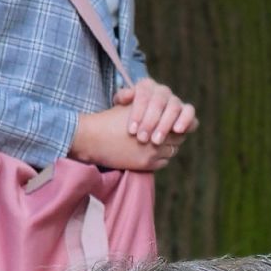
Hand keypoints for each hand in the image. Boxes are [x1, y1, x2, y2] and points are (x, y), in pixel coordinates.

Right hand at [68, 103, 183, 170]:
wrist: (93, 138)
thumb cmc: (111, 119)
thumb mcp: (132, 107)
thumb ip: (150, 107)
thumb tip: (168, 107)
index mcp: (154, 118)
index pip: (178, 123)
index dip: (176, 123)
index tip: (172, 123)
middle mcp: (156, 135)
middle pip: (178, 138)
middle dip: (174, 135)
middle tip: (167, 133)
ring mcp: (152, 151)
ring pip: (172, 151)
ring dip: (169, 147)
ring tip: (158, 142)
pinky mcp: (146, 164)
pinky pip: (164, 162)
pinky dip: (161, 158)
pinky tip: (151, 152)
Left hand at [113, 78, 197, 144]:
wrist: (142, 126)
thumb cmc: (127, 117)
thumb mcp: (119, 107)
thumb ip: (122, 98)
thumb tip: (127, 96)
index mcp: (146, 86)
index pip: (143, 95)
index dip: (137, 112)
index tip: (131, 130)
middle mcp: (163, 91)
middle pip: (158, 102)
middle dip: (149, 122)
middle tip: (142, 139)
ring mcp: (175, 100)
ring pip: (174, 107)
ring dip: (165, 124)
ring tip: (156, 141)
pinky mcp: (187, 112)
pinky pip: (189, 112)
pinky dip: (185, 119)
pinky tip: (177, 131)